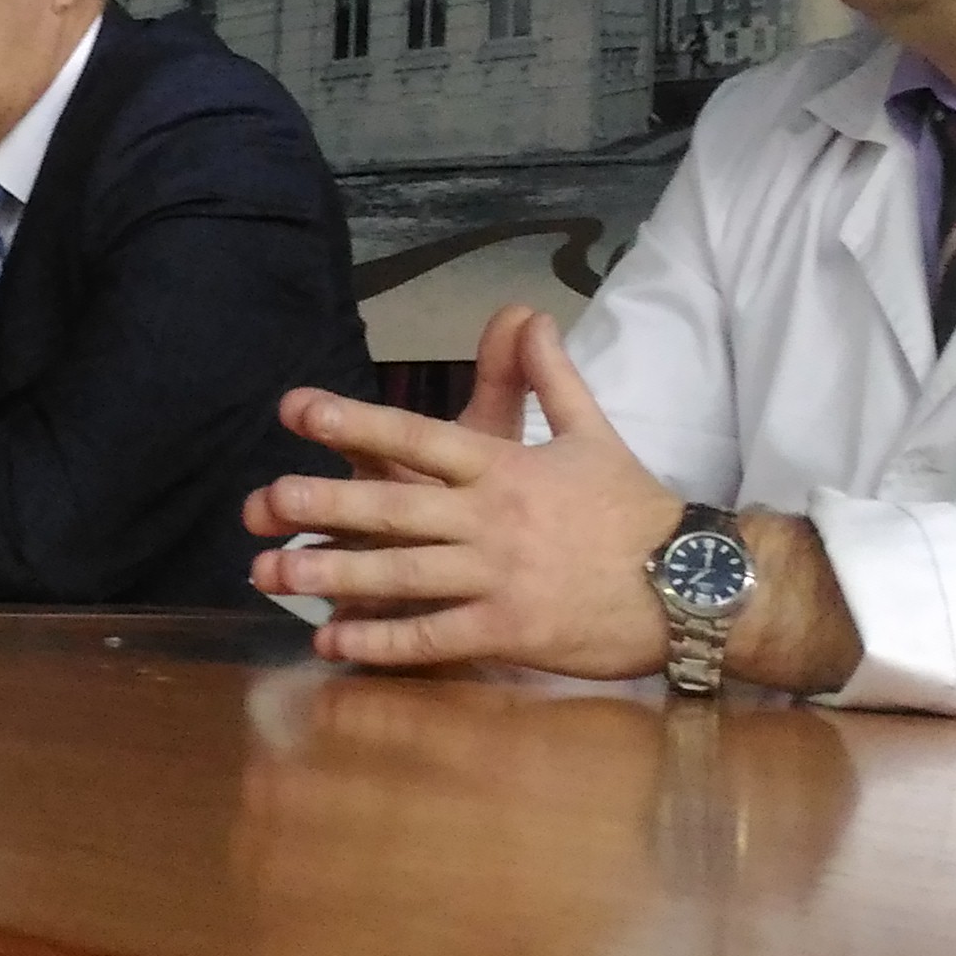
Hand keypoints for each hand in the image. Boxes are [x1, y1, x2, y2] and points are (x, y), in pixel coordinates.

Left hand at [240, 307, 685, 677]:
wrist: (690, 583)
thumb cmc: (634, 510)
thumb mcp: (592, 432)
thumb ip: (550, 376)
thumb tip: (530, 314)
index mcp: (506, 466)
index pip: (419, 436)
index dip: (356, 422)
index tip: (297, 409)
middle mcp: (494, 518)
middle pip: (397, 506)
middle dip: (326, 502)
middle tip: (264, 500)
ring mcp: (500, 576)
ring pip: (403, 574)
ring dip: (334, 574)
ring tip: (274, 572)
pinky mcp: (511, 630)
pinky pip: (434, 637)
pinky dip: (381, 641)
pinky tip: (332, 640)